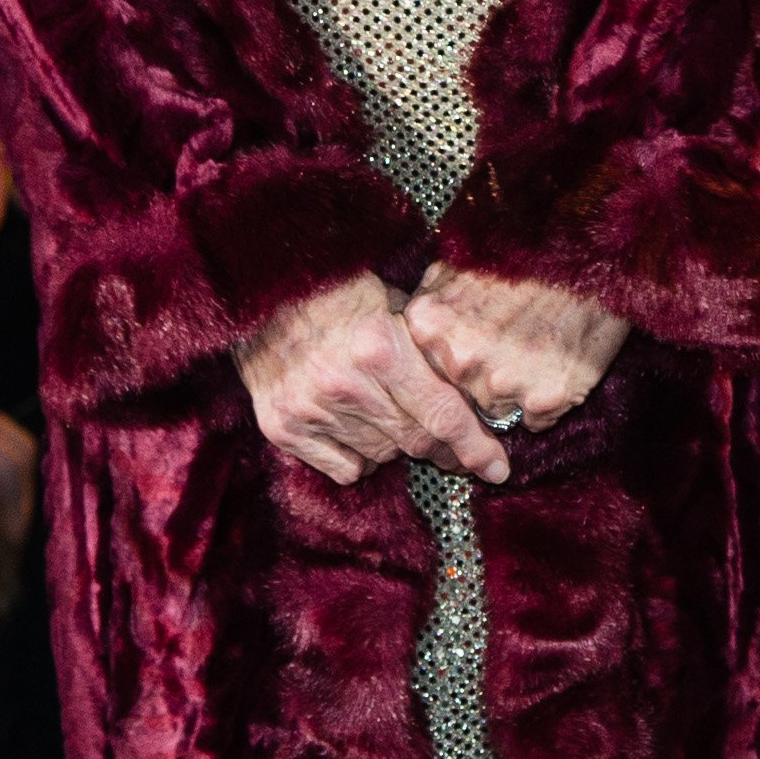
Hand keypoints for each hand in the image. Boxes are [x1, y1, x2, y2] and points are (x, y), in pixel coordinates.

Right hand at [234, 272, 510, 488]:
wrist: (260, 290)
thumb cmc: (337, 290)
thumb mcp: (393, 303)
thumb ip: (427, 349)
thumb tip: (475, 396)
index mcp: (381, 348)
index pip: (444, 415)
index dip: (476, 447)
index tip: (499, 469)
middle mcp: (347, 385)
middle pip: (416, 441)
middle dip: (443, 448)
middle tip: (453, 445)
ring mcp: (311, 410)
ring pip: (383, 455)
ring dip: (396, 442)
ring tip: (383, 407)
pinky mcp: (283, 428)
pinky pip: (345, 468)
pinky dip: (360, 455)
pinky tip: (352, 422)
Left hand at [404, 264, 629, 430]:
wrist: (591, 253)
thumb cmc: (528, 255)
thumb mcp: (461, 263)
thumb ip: (434, 298)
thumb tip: (417, 323)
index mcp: (430, 325)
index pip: (426, 370)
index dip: (451, 361)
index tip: (473, 347)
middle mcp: (459, 360)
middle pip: (460, 394)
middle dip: (481, 378)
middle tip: (509, 345)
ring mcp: (499, 384)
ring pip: (497, 411)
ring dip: (514, 392)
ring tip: (536, 348)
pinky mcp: (543, 401)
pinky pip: (536, 420)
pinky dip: (545, 401)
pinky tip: (556, 362)